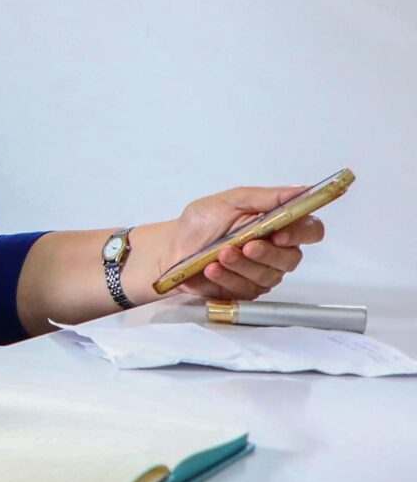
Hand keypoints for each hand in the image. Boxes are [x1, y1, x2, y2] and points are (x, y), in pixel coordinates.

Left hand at [159, 187, 323, 301]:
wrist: (171, 248)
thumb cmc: (201, 223)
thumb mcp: (230, 201)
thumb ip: (266, 197)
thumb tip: (301, 190)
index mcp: (278, 225)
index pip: (310, 230)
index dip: (301, 233)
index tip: (280, 233)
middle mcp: (276, 251)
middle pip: (291, 258)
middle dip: (267, 253)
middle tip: (246, 246)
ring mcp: (262, 273)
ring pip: (267, 275)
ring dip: (242, 265)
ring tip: (220, 254)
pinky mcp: (245, 291)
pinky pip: (245, 288)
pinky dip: (227, 277)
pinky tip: (211, 269)